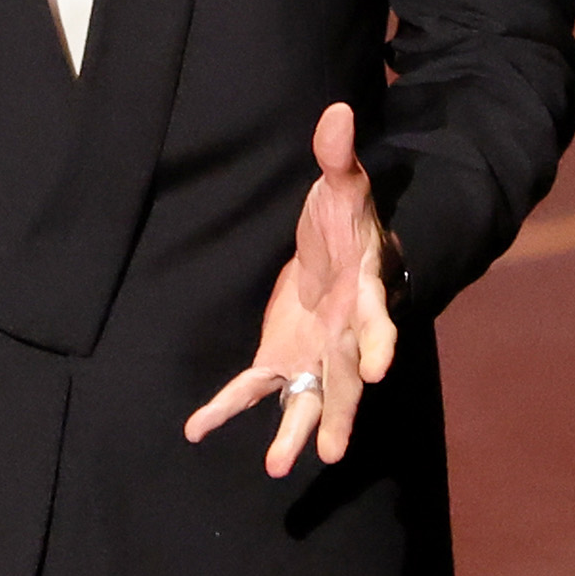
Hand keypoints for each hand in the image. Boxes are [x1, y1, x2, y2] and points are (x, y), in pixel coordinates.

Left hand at [184, 102, 398, 476]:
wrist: (344, 250)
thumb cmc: (350, 219)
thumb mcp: (344, 184)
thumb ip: (338, 155)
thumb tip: (336, 110)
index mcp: (364, 292)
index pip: (376, 320)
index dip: (378, 343)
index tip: (378, 371)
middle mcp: (345, 334)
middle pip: (345, 378)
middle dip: (339, 412)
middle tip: (331, 452)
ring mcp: (315, 351)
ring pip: (308, 397)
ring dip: (294, 431)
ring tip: (276, 466)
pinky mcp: (284, 355)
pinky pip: (255, 386)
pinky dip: (227, 407)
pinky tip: (196, 429)